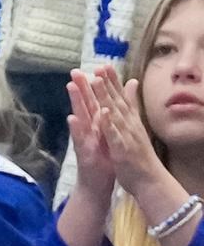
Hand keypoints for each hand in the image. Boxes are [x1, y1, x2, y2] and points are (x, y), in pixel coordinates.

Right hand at [66, 69, 116, 196]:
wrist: (96, 184)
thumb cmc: (104, 160)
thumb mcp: (109, 137)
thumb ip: (109, 120)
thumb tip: (112, 106)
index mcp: (97, 125)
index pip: (96, 102)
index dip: (96, 86)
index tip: (97, 67)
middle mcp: (88, 129)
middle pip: (84, 105)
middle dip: (80, 88)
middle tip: (75, 71)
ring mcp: (83, 139)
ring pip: (79, 117)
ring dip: (75, 102)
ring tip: (71, 86)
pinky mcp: (82, 151)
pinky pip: (79, 139)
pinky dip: (76, 129)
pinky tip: (72, 118)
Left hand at [91, 65, 168, 198]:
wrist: (150, 181)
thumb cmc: (140, 155)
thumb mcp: (135, 127)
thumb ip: (131, 105)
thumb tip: (132, 84)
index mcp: (130, 121)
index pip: (121, 97)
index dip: (112, 81)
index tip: (104, 65)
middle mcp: (129, 125)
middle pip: (116, 100)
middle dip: (106, 83)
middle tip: (98, 65)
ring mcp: (126, 136)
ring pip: (114, 113)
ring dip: (105, 96)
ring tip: (95, 80)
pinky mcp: (122, 148)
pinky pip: (114, 134)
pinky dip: (109, 122)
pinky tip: (102, 111)